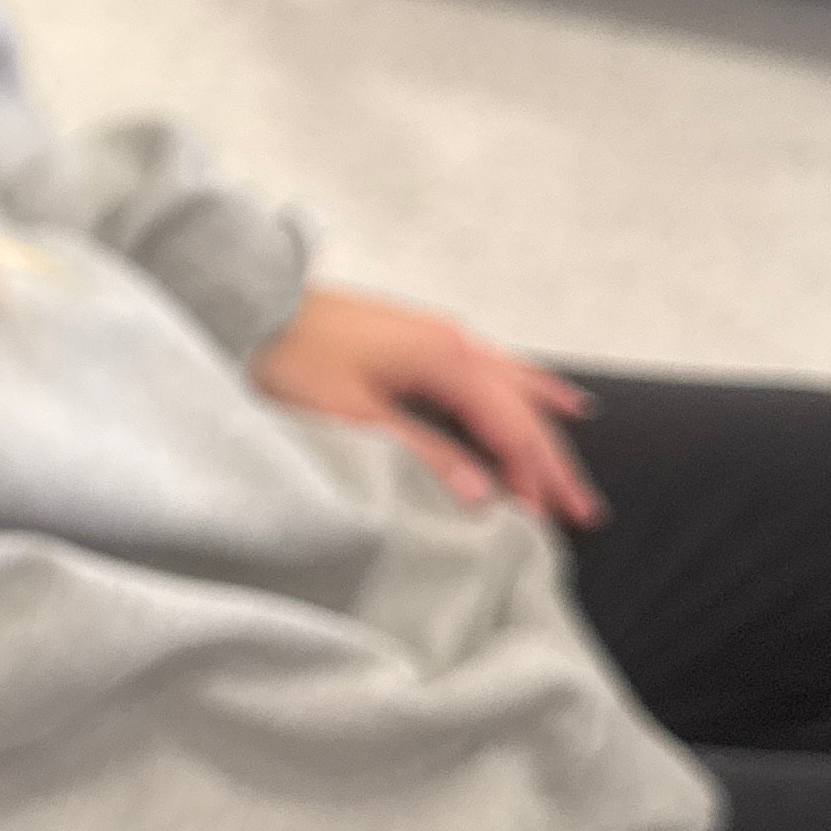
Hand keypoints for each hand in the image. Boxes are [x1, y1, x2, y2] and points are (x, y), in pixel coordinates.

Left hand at [250, 286, 602, 528]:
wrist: (243, 304)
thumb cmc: (286, 359)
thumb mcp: (350, 417)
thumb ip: (419, 454)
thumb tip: (483, 497)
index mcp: (444, 359)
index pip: (509, 428)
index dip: (531, 478)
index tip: (546, 526)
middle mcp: (452, 341)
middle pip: (521, 408)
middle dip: (552, 461)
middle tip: (587, 513)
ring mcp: (437, 334)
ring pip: (511, 386)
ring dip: (542, 429)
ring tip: (574, 464)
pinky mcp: (417, 336)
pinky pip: (492, 366)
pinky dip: (524, 388)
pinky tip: (544, 395)